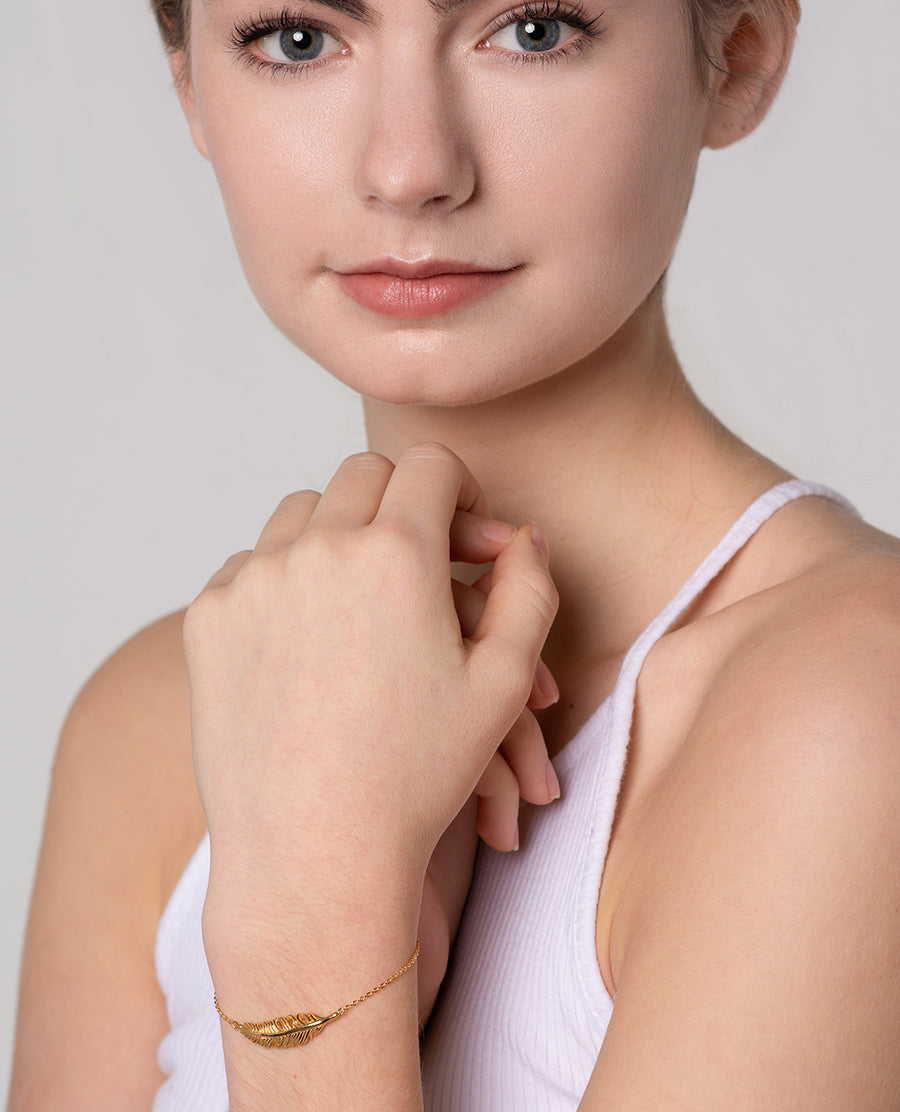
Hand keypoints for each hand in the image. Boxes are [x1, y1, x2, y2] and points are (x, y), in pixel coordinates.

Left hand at [184, 444, 558, 982]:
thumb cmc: (416, 775)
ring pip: (302, 511)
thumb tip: (523, 535)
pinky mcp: (208, 617)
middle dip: (403, 504)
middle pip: (364, 476)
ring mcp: (253, 580)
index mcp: (398, 554)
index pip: (430, 465)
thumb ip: (529, 591)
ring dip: (340, 532)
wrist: (313, 852)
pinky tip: (311, 632)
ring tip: (367, 594)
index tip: (468, 535)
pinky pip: (251, 562)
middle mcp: (318, 549)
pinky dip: (284, 576)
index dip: (461, 491)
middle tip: (424, 561)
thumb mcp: (504, 684)